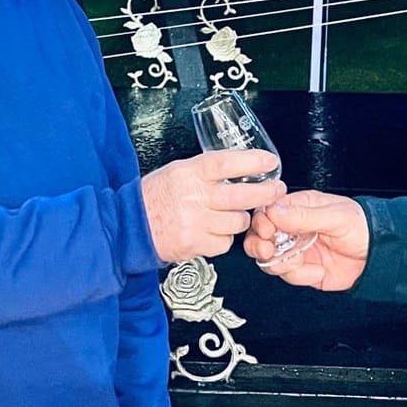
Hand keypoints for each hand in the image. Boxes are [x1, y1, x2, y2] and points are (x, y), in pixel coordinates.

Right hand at [142, 151, 286, 262]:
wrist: (129, 226)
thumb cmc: (154, 197)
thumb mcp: (177, 172)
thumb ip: (206, 171)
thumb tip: (241, 166)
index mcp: (189, 173)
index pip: (226, 163)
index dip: (252, 162)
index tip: (270, 161)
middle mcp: (193, 197)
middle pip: (242, 196)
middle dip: (266, 193)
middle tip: (276, 190)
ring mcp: (195, 223)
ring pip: (238, 222)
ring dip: (240, 218)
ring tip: (229, 214)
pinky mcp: (195, 245)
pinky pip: (225, 243)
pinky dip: (223, 238)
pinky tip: (213, 231)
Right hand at [244, 191, 369, 290]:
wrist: (381, 255)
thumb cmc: (363, 227)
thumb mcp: (335, 216)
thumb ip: (304, 215)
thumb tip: (275, 210)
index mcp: (299, 207)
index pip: (267, 212)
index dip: (262, 222)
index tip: (268, 230)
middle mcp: (294, 229)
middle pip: (259, 236)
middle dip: (260, 245)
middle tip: (269, 250)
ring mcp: (297, 250)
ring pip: (269, 259)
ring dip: (278, 263)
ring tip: (296, 261)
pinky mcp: (303, 270)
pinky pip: (288, 275)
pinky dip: (300, 276)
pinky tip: (317, 270)